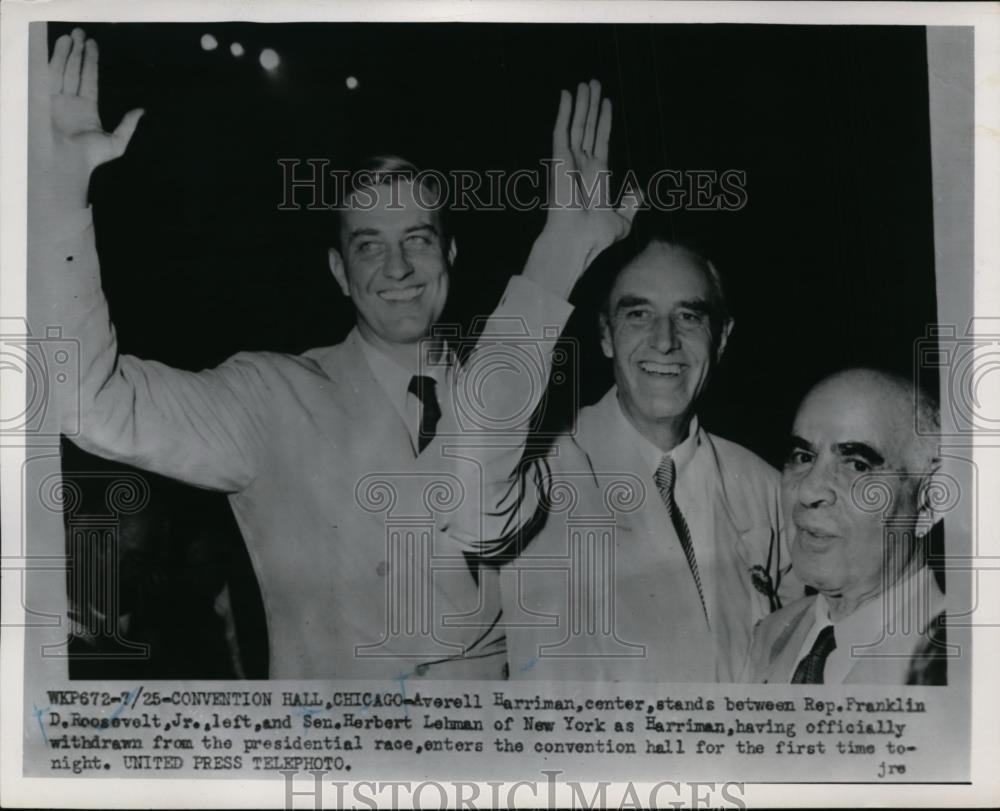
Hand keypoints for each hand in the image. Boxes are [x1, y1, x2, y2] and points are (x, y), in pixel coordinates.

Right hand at [47, 28, 143, 208]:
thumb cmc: (91, 157)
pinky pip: (50, 75)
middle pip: (74, 71)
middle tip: (81, 33)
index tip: (92, 45)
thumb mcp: (117, 142)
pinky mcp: (45, 99)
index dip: (90, 62)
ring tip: (72, 35)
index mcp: (86, 109)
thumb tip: (142, 111)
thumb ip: (128, 125)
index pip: (89, 80)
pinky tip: (59, 46)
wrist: (68, 162)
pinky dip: (54, 60)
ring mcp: (57, 100)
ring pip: (63, 70)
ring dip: (67, 52)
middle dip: (78, 52)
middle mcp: (70, 102)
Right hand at [545, 80, 639, 259]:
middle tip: (594, 83)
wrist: (577, 241)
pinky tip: (567, 94)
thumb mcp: (622, 220)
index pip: (600, 142)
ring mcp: (568, 161)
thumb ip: (631, 204)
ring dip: (581, 103)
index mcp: (595, 177)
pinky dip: (563, 111)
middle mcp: (580, 166)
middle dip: (591, 106)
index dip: (603, 122)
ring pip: (576, 125)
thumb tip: (641, 191)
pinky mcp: (558, 159)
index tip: (606, 103)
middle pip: (587, 129)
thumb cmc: (596, 237)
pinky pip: (561, 130)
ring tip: (586, 83)